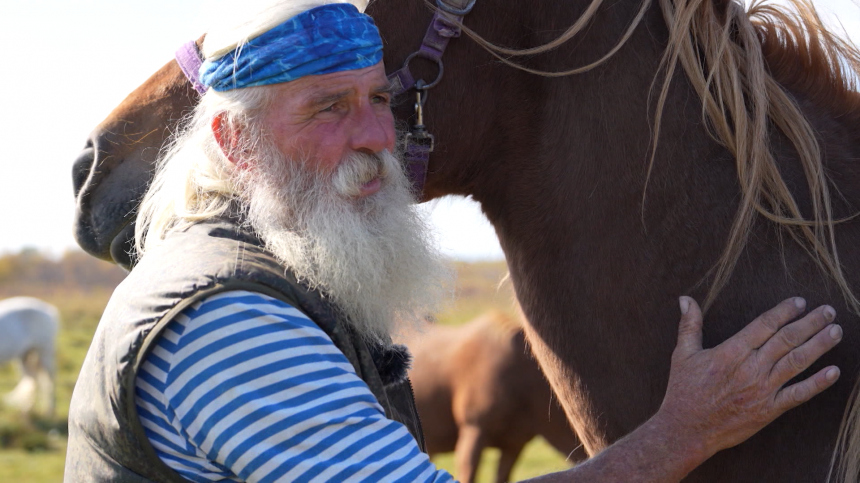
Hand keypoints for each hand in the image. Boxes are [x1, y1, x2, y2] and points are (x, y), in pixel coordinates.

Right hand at [657, 296, 841, 459]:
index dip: (784, 311)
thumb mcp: (682, 353)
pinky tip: (834, 372)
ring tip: (836, 331)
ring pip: (796, 362)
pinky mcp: (768, 410)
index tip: (800, 301)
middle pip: (786, 340)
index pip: (764, 325)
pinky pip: (798, 394)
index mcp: (731, 351)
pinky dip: (817, 383)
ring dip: (819, 346)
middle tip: (828, 311)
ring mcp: (762, 389)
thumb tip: (684, 299)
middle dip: (810, 323)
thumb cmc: (684, 391)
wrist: (687, 429)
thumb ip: (689, 325)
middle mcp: (751, 368)